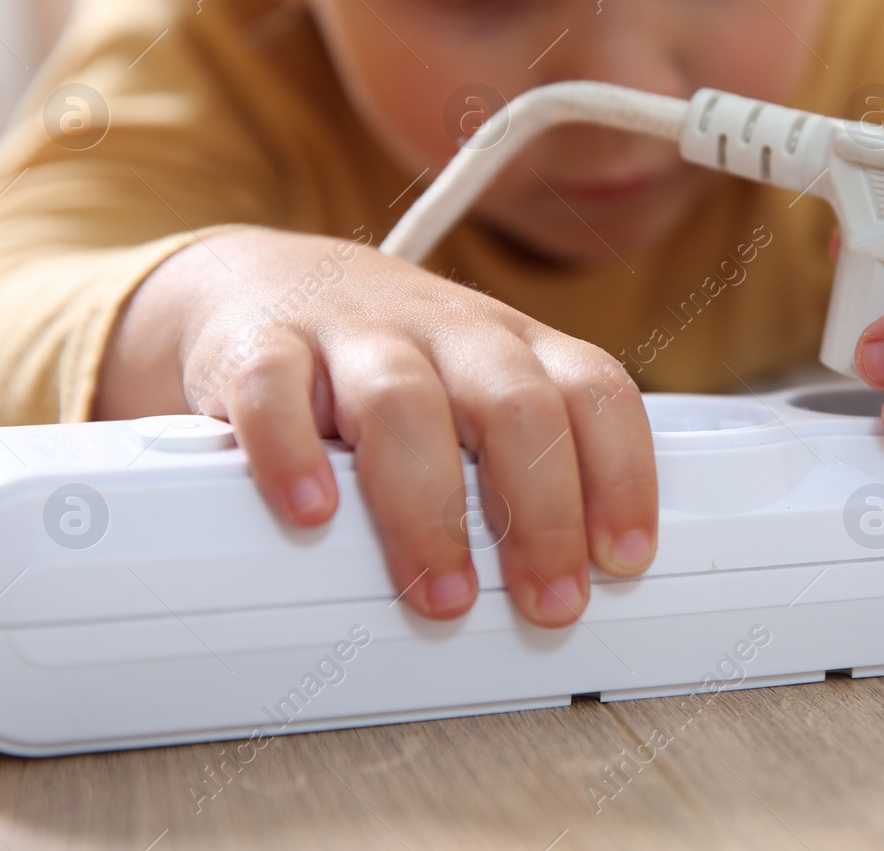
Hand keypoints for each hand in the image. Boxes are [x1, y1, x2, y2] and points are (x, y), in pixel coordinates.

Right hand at [95, 227, 656, 626]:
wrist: (269, 281)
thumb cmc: (393, 363)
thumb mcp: (475, 395)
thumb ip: (520, 471)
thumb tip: (563, 583)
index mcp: (515, 344)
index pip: (595, 391)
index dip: (622, 473)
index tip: (623, 558)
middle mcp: (447, 330)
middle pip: (515, 404)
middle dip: (543, 513)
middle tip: (548, 602)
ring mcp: (354, 332)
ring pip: (404, 402)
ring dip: (429, 512)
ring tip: (443, 595)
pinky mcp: (261, 345)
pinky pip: (274, 390)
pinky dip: (291, 454)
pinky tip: (312, 514)